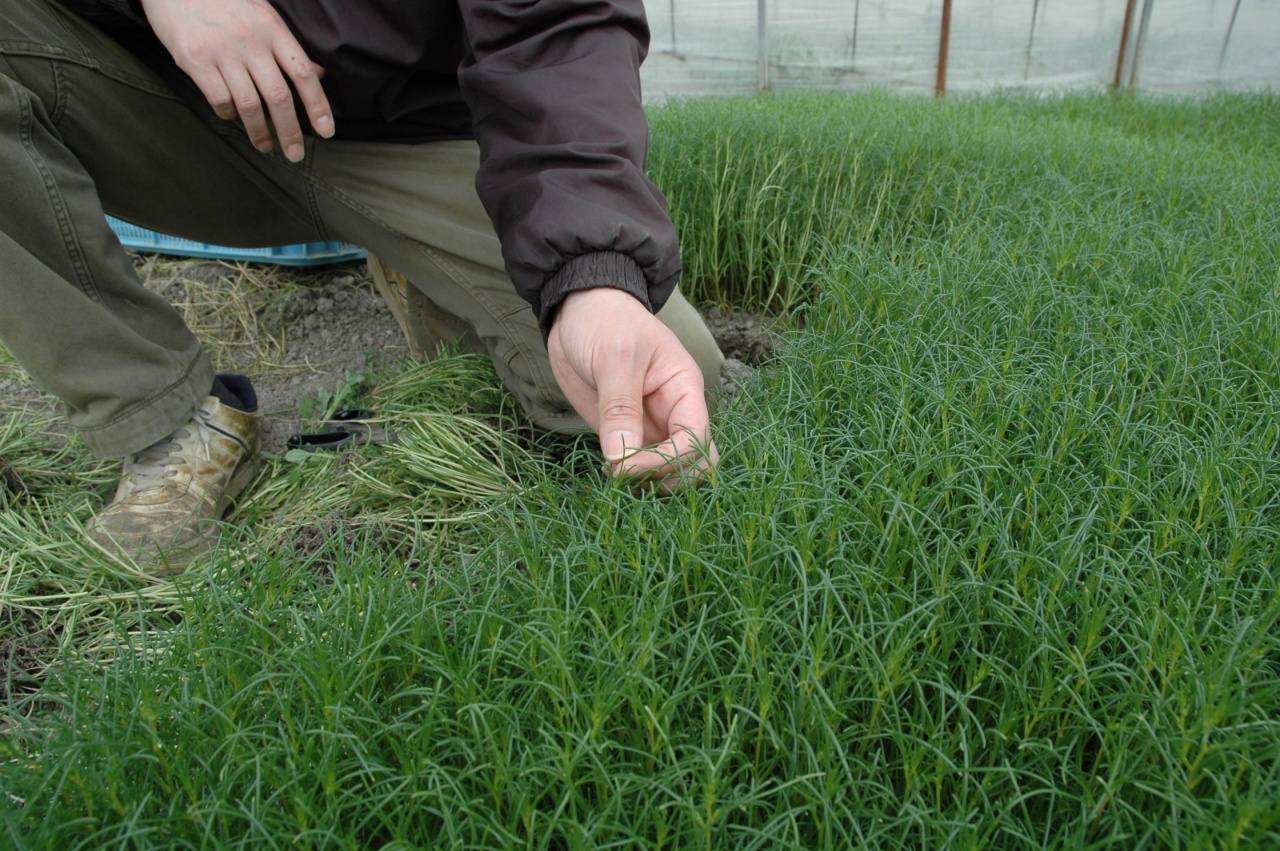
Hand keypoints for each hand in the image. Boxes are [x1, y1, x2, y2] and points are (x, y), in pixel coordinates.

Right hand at [140, 0, 333, 160]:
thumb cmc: (224, 3)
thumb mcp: (262, 16)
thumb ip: (288, 47)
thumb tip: (319, 74)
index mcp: (272, 29)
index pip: (303, 73)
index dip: (317, 105)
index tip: (325, 131)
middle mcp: (250, 40)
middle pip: (278, 96)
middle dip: (290, 131)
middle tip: (295, 154)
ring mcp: (222, 51)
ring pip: (249, 105)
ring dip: (259, 132)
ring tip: (265, 146)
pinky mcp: (196, 60)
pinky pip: (220, 100)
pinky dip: (228, 114)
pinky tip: (232, 116)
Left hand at [548, 288, 718, 491]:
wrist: (580, 310)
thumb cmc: (605, 322)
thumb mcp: (613, 358)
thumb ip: (619, 407)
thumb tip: (621, 457)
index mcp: (685, 389)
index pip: (695, 440)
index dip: (666, 461)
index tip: (625, 465)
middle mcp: (676, 412)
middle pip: (695, 464)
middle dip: (664, 477)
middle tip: (623, 473)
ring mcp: (653, 426)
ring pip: (673, 472)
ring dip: (648, 482)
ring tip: (613, 472)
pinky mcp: (629, 433)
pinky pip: (644, 468)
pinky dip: (632, 478)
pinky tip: (608, 467)